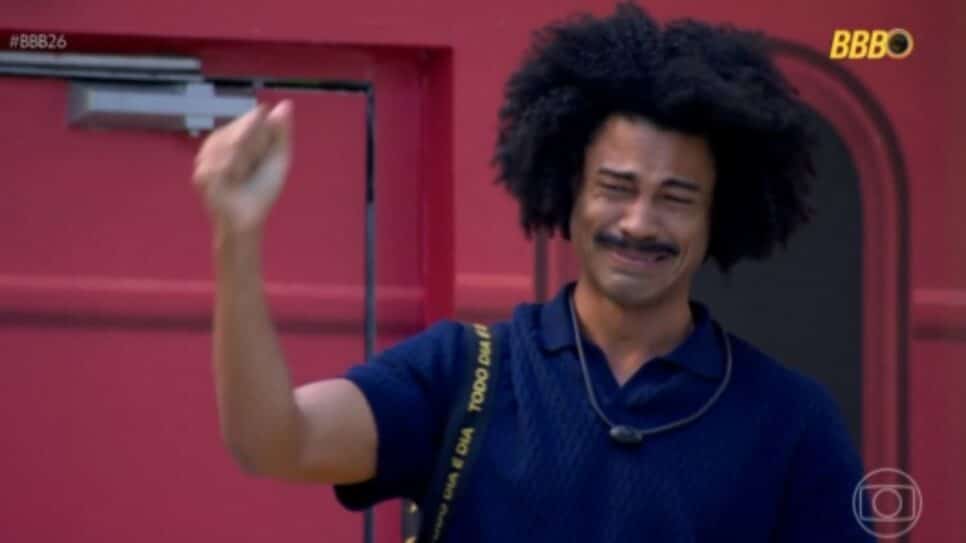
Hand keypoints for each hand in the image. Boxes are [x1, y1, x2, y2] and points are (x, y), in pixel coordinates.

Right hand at [192, 100, 293, 235]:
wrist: (248, 218)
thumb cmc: (263, 190)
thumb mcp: (278, 158)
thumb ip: (282, 132)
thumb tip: (286, 103)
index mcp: (232, 135)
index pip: (252, 119)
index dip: (263, 138)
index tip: (263, 156)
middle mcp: (216, 142)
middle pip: (243, 130)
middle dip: (256, 150)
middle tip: (253, 169)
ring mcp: (205, 158)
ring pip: (234, 143)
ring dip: (247, 162)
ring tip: (243, 177)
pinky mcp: (202, 173)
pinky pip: (226, 162)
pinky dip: (237, 172)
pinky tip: (235, 181)